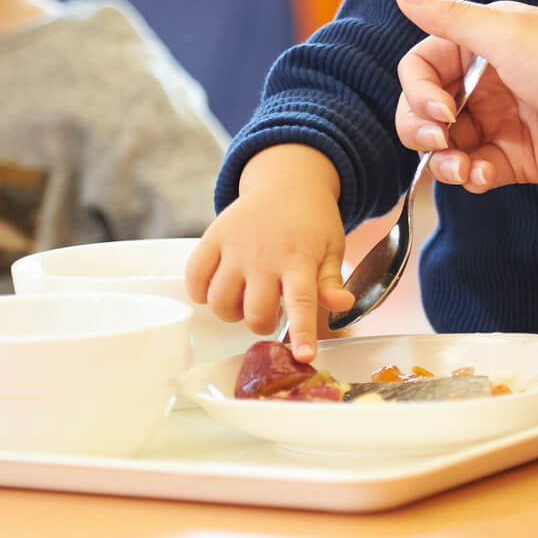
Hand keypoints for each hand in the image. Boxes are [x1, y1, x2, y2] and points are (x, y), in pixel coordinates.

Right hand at [184, 146, 353, 361]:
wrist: (287, 180)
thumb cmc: (312, 221)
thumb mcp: (331, 248)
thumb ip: (331, 282)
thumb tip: (342, 306)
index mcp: (299, 259)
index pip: (302, 302)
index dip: (302, 332)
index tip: (304, 357)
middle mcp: (265, 255)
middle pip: (255, 312)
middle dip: (262, 324)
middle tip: (271, 311)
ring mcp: (235, 247)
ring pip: (220, 302)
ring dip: (232, 312)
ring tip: (245, 299)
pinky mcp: (213, 237)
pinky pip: (195, 278)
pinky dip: (201, 293)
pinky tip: (217, 288)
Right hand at [392, 0, 537, 192]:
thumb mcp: (508, 34)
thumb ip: (447, 16)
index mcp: (484, 42)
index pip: (421, 65)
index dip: (417, 90)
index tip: (439, 109)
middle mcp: (488, 79)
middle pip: (424, 108)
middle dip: (421, 128)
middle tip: (441, 140)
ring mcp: (503, 120)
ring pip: (446, 145)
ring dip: (443, 160)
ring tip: (463, 168)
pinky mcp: (517, 158)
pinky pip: (475, 169)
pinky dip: (472, 176)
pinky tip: (485, 175)